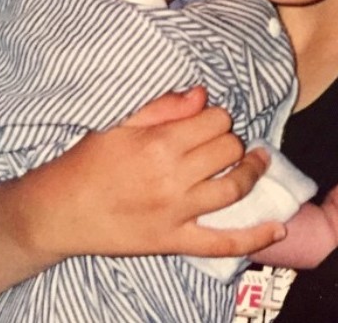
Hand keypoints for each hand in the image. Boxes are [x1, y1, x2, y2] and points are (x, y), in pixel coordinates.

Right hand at [10, 86, 283, 261]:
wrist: (59, 212)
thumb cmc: (88, 161)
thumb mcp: (119, 123)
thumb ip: (163, 107)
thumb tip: (201, 94)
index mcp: (159, 143)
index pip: (214, 121)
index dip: (215, 116)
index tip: (207, 120)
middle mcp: (173, 177)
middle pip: (228, 151)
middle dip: (230, 140)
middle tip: (220, 141)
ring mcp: (177, 213)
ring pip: (233, 189)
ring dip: (251, 172)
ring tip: (257, 162)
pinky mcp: (174, 241)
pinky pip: (222, 243)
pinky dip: (253, 238)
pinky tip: (277, 230)